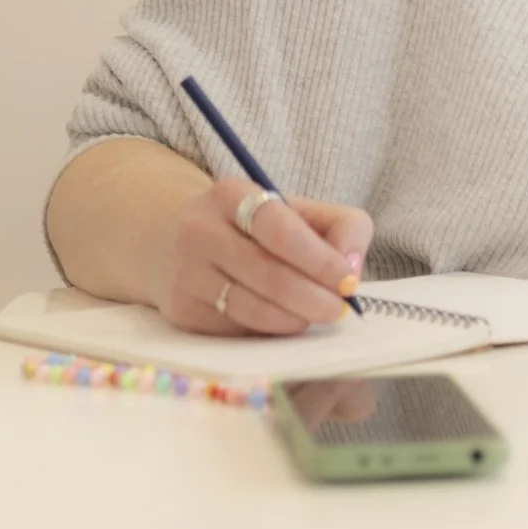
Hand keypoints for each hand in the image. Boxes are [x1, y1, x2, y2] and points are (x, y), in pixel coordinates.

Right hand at [143, 176, 374, 334]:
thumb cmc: (254, 229)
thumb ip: (342, 226)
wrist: (176, 242)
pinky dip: (268, 334)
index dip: (320, 260)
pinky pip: (237, 333)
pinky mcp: (182, 313)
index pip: (280, 230)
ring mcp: (186, 274)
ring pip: (253, 310)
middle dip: (314, 299)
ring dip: (294, 320)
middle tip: (338, 310)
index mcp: (231, 195)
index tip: (348, 282)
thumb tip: (352, 268)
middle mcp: (200, 231)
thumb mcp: (296, 210)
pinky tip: (280, 323)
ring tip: (313, 316)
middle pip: (269, 276)